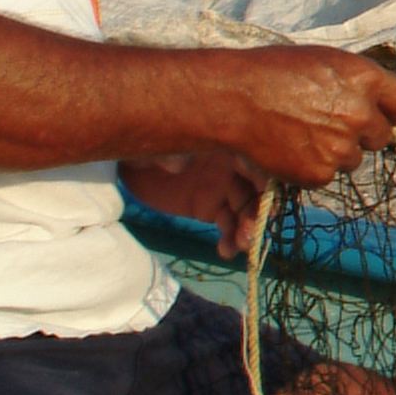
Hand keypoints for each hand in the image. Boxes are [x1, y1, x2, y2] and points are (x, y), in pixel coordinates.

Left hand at [120, 150, 269, 250]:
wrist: (130, 162)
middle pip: (255, 189)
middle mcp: (232, 165)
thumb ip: (170, 152)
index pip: (254, 158)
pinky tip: (225, 251)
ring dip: (247, 230)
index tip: (265, 193)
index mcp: (226, 142)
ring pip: (245, 210)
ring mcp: (223, 188)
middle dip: (256, 211)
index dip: (264, 175)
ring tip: (240, 246)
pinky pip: (227, 225)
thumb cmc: (146, 143)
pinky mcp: (210, 208)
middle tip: (249, 232)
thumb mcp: (156, 144)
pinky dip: (230, 240)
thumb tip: (181, 165)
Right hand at [202, 45, 395, 187]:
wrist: (233, 99)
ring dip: (337, 151)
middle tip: (330, 122)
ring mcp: (341, 147)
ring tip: (303, 132)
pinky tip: (291, 148)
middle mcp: (360, 114)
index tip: (380, 112)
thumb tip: (375, 99)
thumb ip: (356, 81)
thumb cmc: (272, 71)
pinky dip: (313, 167)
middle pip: (382, 136)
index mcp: (365, 79)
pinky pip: (328, 175)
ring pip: (354, 158)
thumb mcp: (324, 60)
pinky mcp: (319, 173)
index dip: (391, 110)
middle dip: (363, 133)